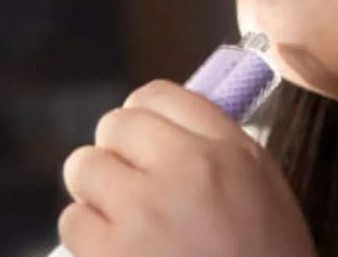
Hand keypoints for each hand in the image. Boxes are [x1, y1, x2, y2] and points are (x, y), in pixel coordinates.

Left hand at [58, 79, 315, 256]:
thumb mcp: (264, 195)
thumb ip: (217, 151)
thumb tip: (159, 128)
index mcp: (229, 152)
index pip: (158, 96)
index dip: (144, 121)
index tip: (145, 146)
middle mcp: (184, 169)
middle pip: (114, 126)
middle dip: (116, 156)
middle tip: (133, 191)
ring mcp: (141, 211)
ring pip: (84, 170)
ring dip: (98, 199)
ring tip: (126, 230)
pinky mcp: (108, 253)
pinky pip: (73, 222)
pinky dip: (90, 242)